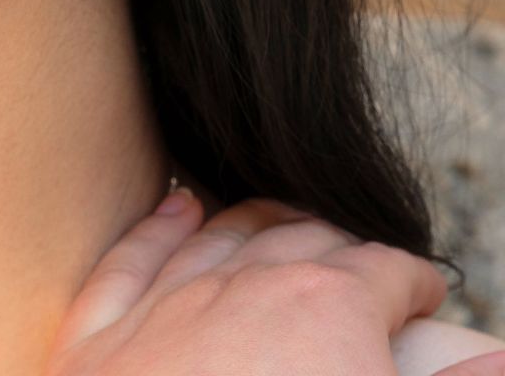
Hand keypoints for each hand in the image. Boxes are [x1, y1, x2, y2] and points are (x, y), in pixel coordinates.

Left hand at [43, 186, 504, 375]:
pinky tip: (179, 207)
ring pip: (220, 235)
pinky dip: (159, 228)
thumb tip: (504, 356)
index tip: (425, 292)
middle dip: (342, 247)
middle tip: (363, 265)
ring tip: (287, 224)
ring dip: (260, 222)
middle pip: (304, 239)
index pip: (386, 270)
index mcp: (328, 308)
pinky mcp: (99, 338)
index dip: (412, 279)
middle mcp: (244, 284)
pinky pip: (132, 261)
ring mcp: (165, 304)